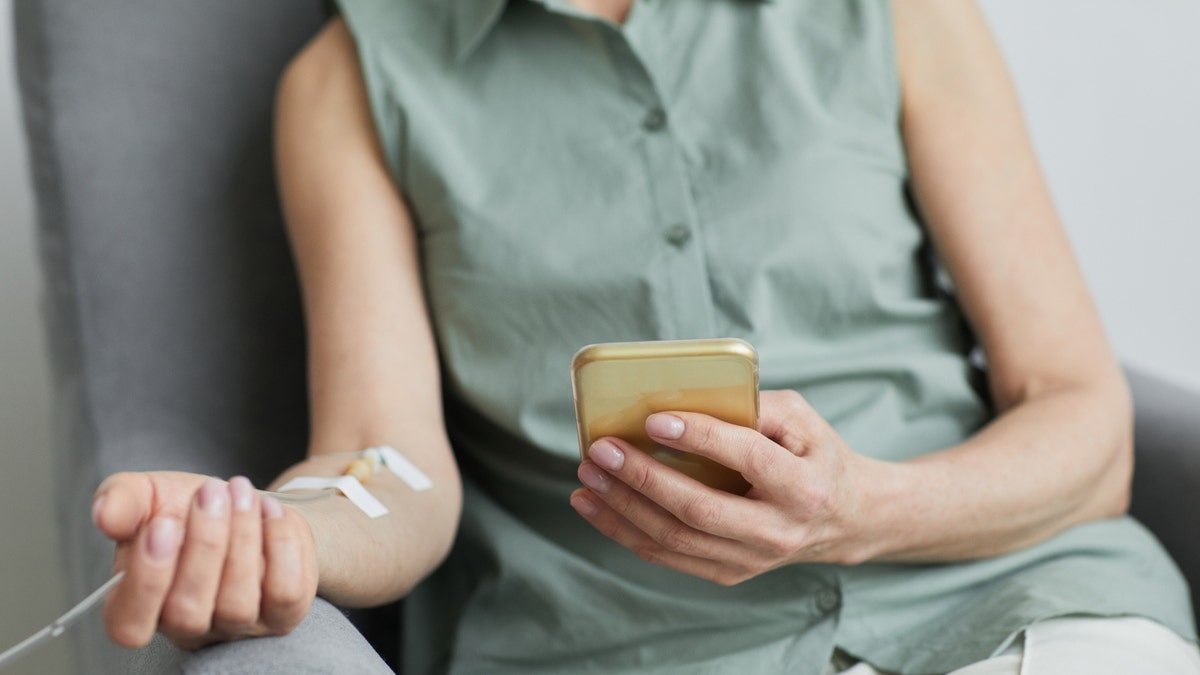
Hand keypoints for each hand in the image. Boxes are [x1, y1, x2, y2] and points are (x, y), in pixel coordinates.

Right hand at [92, 472, 317, 649]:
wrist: (245, 503)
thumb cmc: (185, 508)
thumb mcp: (147, 495)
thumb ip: (122, 501)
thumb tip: (104, 514)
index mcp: (137, 607)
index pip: (129, 625)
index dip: (146, 580)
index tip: (162, 524)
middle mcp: (187, 628)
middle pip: (188, 611)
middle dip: (203, 544)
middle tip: (212, 490)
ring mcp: (237, 627)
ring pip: (238, 602)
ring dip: (242, 537)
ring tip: (241, 492)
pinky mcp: (281, 614)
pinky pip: (285, 593)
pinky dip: (280, 544)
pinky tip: (270, 511)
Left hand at [570, 390, 884, 584]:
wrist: (847, 519)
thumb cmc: (815, 456)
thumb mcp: (802, 420)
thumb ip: (753, 405)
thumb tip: (687, 395)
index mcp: (803, 487)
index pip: (746, 459)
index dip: (699, 437)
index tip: (655, 418)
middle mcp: (778, 530)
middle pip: (699, 509)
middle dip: (643, 478)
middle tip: (602, 449)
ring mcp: (752, 559)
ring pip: (675, 539)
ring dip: (622, 508)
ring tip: (588, 476)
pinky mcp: (729, 572)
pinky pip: (667, 556)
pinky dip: (625, 531)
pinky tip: (596, 506)